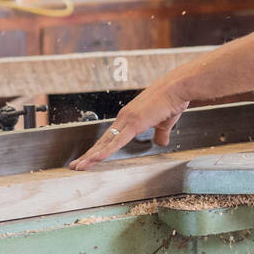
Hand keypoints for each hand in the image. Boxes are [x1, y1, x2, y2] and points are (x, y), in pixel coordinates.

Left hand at [68, 82, 189, 169]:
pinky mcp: (134, 123)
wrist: (178, 87)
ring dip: (91, 156)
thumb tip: (161, 142)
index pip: (110, 137)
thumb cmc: (172, 100)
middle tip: (75, 165)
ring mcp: (127, 120)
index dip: (99, 148)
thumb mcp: (165, 122)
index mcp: (130, 117)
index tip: (89, 157)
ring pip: (105, 142)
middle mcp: (124, 117)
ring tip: (79, 166)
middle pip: (103, 140)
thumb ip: (161, 133)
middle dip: (89, 154)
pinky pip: (116, 142)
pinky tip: (95, 159)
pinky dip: (104, 151)